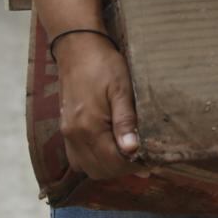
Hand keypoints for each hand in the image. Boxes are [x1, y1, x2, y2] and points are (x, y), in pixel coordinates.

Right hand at [55, 32, 142, 179]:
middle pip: (100, 170)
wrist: (77, 48)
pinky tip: (108, 150)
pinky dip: (93, 162)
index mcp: (90, 127)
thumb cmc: (104, 65)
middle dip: (123, 170)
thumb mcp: (121, 89)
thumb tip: (132, 150)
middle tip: (142, 158)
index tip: (151, 162)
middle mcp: (75, 135)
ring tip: (127, 155)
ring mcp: (67, 134)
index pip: (113, 162)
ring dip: (108, 168)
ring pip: (87, 168)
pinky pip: (77, 159)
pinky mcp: (65, 129)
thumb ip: (125, 121)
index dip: (134, 166)